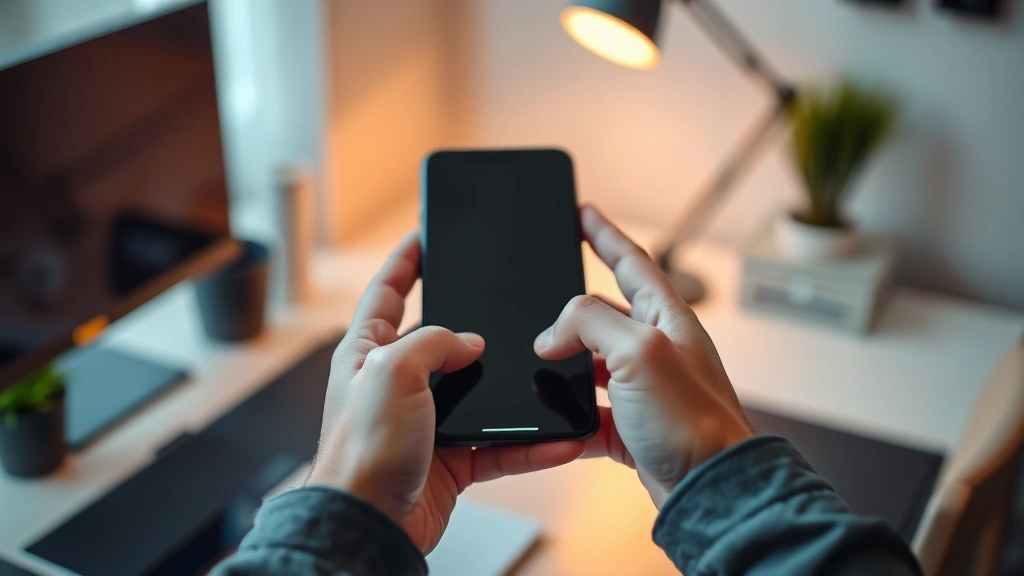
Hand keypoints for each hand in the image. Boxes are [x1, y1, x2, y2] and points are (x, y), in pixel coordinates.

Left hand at [306, 232, 584, 552]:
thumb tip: (469, 343)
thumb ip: (433, 343)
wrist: (371, 524)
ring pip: (478, 396)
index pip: (385, 293)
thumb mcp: (391, 371)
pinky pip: (499, 446)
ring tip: (544, 377)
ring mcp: (424, 422)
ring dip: (511, 393)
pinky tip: (557, 441)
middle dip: (472, 328)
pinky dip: (529, 445)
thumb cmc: (360, 452)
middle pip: (438, 342)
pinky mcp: (450, 460)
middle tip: (502, 308)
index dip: (404, 262)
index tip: (424, 238)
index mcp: (367, 353)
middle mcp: (394, 384)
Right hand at [534, 206, 754, 507]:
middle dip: (576, 300)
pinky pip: (592, 411)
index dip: (605, 234)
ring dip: (568, 359)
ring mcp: (646, 389)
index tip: (585, 213)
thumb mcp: (638, 352)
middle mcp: (659, 349)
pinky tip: (556, 418)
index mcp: (668, 319)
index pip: (633, 262)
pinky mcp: (633, 427)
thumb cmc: (693, 421)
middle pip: (610, 311)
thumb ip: (590, 325)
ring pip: (595, 362)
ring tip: (540, 354)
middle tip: (549, 281)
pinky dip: (571, 413)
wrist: (710, 488)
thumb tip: (552, 333)